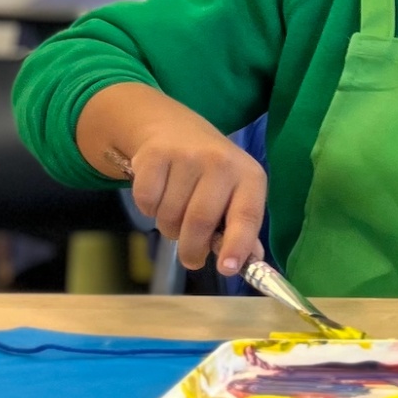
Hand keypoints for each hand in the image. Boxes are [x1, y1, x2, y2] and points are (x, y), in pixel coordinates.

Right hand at [77, 84, 266, 274]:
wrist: (172, 128)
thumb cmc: (211, 171)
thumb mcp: (235, 191)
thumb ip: (241, 226)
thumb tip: (251, 261)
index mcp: (249, 176)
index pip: (247, 215)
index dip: (237, 245)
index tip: (228, 270)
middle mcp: (221, 163)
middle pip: (200, 221)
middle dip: (192, 250)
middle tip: (191, 260)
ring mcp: (187, 157)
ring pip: (169, 216)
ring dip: (168, 228)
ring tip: (175, 214)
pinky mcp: (154, 155)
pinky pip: (146, 202)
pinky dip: (148, 209)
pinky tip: (158, 195)